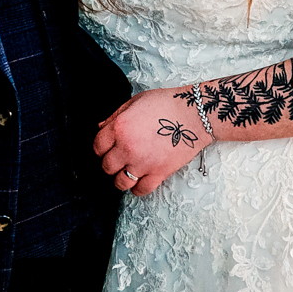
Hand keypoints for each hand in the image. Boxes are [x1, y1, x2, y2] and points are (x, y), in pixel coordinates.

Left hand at [94, 86, 208, 195]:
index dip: (102, 148)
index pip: (97, 147)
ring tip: (129, 171)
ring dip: (122, 178)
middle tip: (120, 159)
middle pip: (106, 166)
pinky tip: (141, 180)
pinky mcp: (158, 173)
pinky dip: (138, 188)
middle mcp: (127, 147)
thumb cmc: (167, 104)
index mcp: (120, 127)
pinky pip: (140, 190)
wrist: (195, 113)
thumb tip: (101, 128)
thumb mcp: (136, 101)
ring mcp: (142, 163)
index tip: (108, 148)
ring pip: (120, 182)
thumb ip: (115, 116)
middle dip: (111, 163)